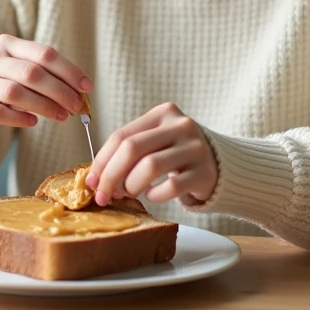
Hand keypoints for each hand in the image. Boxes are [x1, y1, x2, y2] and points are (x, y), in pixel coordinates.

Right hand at [0, 34, 91, 135]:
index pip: (43, 53)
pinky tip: (32, 122)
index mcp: (6, 44)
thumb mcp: (15, 69)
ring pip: (14, 92)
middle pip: (31, 73)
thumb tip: (79, 92)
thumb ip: (42, 75)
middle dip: (59, 91)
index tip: (86, 87)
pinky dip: (17, 118)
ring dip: (43, 106)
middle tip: (77, 107)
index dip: (68, 70)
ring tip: (61, 116)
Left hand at [86, 102, 217, 206]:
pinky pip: (171, 187)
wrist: (217, 165)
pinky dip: (155, 195)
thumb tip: (95, 178)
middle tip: (103, 196)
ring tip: (130, 193)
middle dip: (111, 176)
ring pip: (150, 166)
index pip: (121, 135)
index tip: (92, 182)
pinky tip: (153, 195)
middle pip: (132, 149)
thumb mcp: (155, 142)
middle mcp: (181, 125)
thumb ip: (128, 152)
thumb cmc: (176, 154)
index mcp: (163, 113)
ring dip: (131, 185)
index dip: (101, 161)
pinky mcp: (204, 172)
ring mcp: (195, 148)